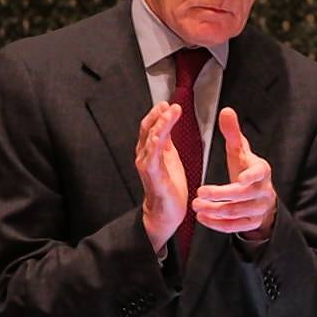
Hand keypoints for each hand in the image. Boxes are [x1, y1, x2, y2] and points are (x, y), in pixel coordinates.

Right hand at [135, 101, 186, 252]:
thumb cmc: (168, 186)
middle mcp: (145, 156)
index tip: (167, 103)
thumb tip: (168, 122)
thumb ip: (166, 141)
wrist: (166, 212)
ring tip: (171, 112)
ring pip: (150, 139)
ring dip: (160, 124)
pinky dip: (155, 144)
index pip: (151, 127)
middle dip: (157, 115)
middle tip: (168, 104)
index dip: (157, 114)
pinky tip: (160, 134)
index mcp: (150, 151)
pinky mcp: (152, 176)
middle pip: (147, 129)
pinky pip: (152, 157)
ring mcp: (146, 165)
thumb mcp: (170, 157)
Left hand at [193, 107, 276, 239]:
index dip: (250, 176)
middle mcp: (263, 190)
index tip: (238, 178)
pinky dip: (218, 224)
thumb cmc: (247, 169)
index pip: (258, 173)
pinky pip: (235, 227)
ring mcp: (259, 208)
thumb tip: (226, 110)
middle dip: (220, 195)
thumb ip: (233, 133)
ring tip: (196, 206)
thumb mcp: (241, 151)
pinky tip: (203, 218)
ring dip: (215, 210)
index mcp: (262, 170)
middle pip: (242, 195)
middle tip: (199, 193)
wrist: (261, 196)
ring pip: (237, 212)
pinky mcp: (252, 222)